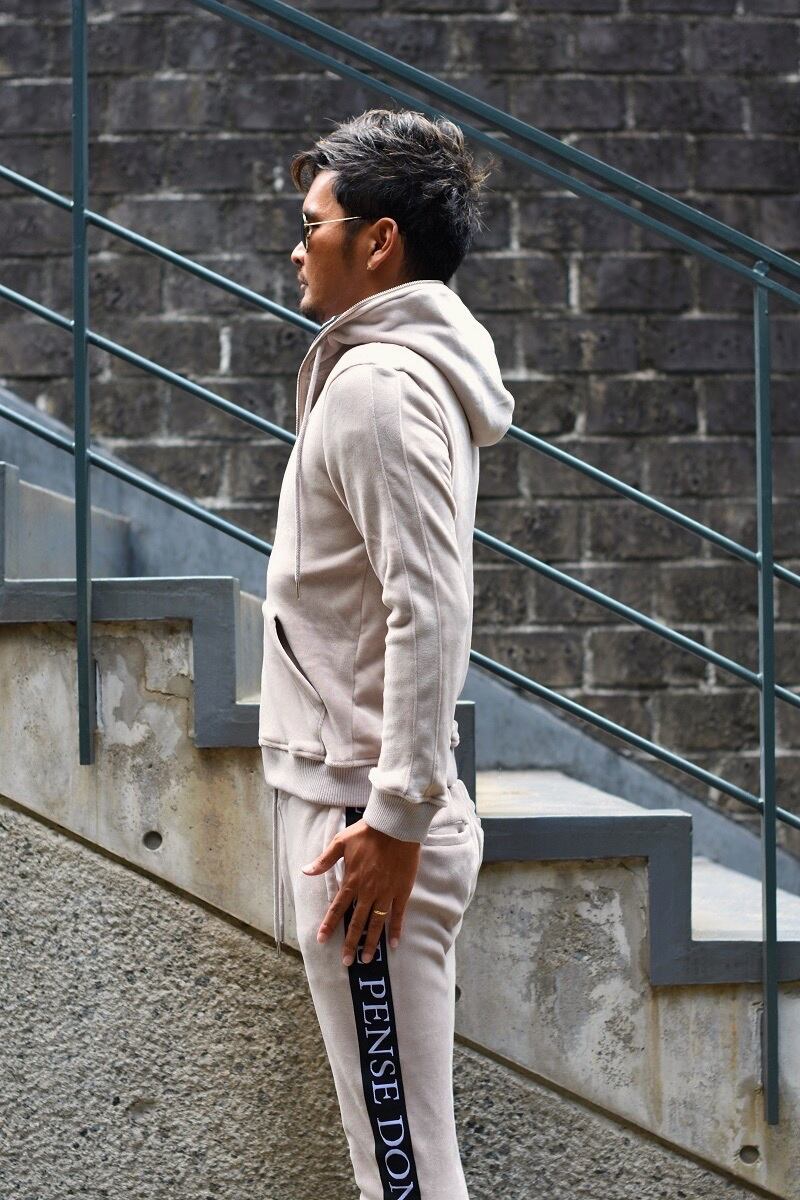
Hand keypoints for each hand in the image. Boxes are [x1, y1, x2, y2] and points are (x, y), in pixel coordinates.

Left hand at [301, 817, 420, 965]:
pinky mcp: (401, 891)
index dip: (329, 925)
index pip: (338, 908)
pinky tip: (394, 944)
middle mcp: (368, 892)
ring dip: (371, 942)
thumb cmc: (367, 833)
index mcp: (352, 881)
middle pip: (357, 922)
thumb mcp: (340, 843)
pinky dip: (395, 930)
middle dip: (350, 943)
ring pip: (376, 923)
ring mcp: (386, 893)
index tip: (321, 940)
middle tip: (346, 962)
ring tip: (367, 959)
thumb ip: (324, 860)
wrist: (395, 826)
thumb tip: (305, 870)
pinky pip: (397, 915)